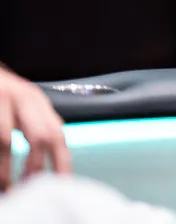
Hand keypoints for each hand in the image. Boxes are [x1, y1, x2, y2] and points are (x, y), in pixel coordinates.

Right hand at [0, 66, 69, 189]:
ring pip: (5, 141)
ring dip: (5, 170)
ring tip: (7, 188)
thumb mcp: (26, 104)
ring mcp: (1, 101)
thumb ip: (43, 124)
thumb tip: (60, 156)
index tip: (61, 184)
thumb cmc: (3, 95)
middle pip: (39, 135)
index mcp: (37, 101)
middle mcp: (22, 99)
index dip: (61, 162)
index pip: (57, 134)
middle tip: (30, 188)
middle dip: (36, 166)